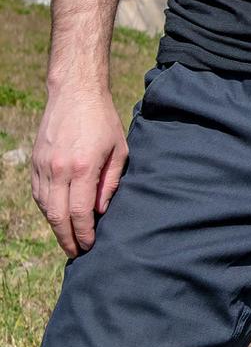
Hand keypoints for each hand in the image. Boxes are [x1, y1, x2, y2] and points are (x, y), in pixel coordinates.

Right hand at [31, 86, 127, 256]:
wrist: (75, 94)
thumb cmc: (103, 121)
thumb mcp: (119, 150)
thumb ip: (110, 182)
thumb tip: (100, 211)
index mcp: (82, 167)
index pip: (79, 212)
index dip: (83, 233)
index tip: (90, 245)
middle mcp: (58, 170)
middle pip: (57, 216)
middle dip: (66, 238)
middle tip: (76, 252)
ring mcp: (42, 166)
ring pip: (44, 207)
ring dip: (55, 226)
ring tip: (68, 238)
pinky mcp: (35, 162)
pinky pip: (38, 194)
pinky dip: (46, 209)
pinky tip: (57, 216)